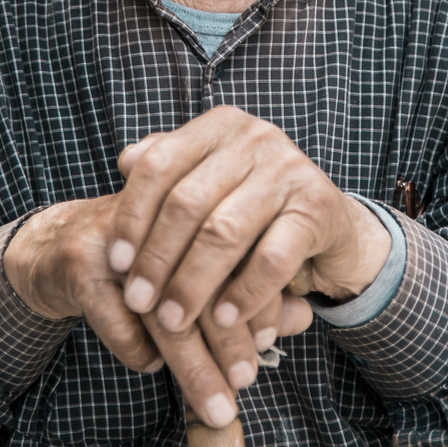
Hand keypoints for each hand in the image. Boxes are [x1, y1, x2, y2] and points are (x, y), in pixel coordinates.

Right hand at [2, 190, 311, 426]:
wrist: (54, 245)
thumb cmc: (140, 258)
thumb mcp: (194, 265)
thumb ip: (249, 286)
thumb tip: (300, 316)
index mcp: (195, 201)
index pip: (238, 252)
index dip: (255, 301)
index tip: (268, 344)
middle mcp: (157, 212)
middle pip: (203, 283)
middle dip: (228, 342)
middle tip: (245, 383)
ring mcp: (117, 237)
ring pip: (164, 311)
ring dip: (193, 365)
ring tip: (215, 404)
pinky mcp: (80, 263)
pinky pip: (120, 323)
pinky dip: (140, 353)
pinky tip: (152, 363)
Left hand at [109, 105, 390, 336]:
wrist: (331, 226)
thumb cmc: (255, 207)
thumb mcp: (211, 181)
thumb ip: (170, 171)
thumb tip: (125, 162)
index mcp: (219, 126)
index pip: (160, 164)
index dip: (133, 215)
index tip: (116, 261)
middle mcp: (254, 138)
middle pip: (187, 202)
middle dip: (157, 258)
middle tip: (139, 301)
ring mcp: (289, 170)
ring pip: (224, 232)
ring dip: (192, 284)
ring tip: (173, 321)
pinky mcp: (317, 208)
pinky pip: (271, 258)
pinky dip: (243, 294)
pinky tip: (223, 320)